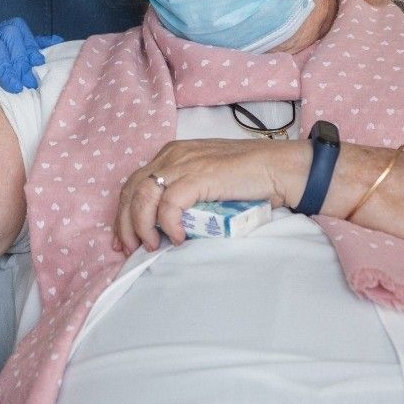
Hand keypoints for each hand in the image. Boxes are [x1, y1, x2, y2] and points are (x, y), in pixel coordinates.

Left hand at [0, 18, 61, 127]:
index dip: (7, 65)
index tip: (14, 88)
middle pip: (9, 31)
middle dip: (22, 56)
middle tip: (28, 82)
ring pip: (14, 30)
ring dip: (29, 48)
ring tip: (37, 71)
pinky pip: (14, 38)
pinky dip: (34, 42)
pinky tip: (53, 48)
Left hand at [113, 138, 304, 253]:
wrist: (278, 168)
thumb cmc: (249, 178)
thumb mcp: (207, 181)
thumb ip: (186, 194)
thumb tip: (169, 226)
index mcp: (172, 155)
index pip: (134, 184)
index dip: (124, 213)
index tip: (124, 238)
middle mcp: (172, 156)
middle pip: (131, 190)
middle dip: (125, 223)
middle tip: (130, 249)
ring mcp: (184, 164)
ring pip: (143, 197)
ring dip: (142, 226)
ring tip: (152, 246)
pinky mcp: (198, 176)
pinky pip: (170, 204)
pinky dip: (168, 224)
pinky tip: (178, 238)